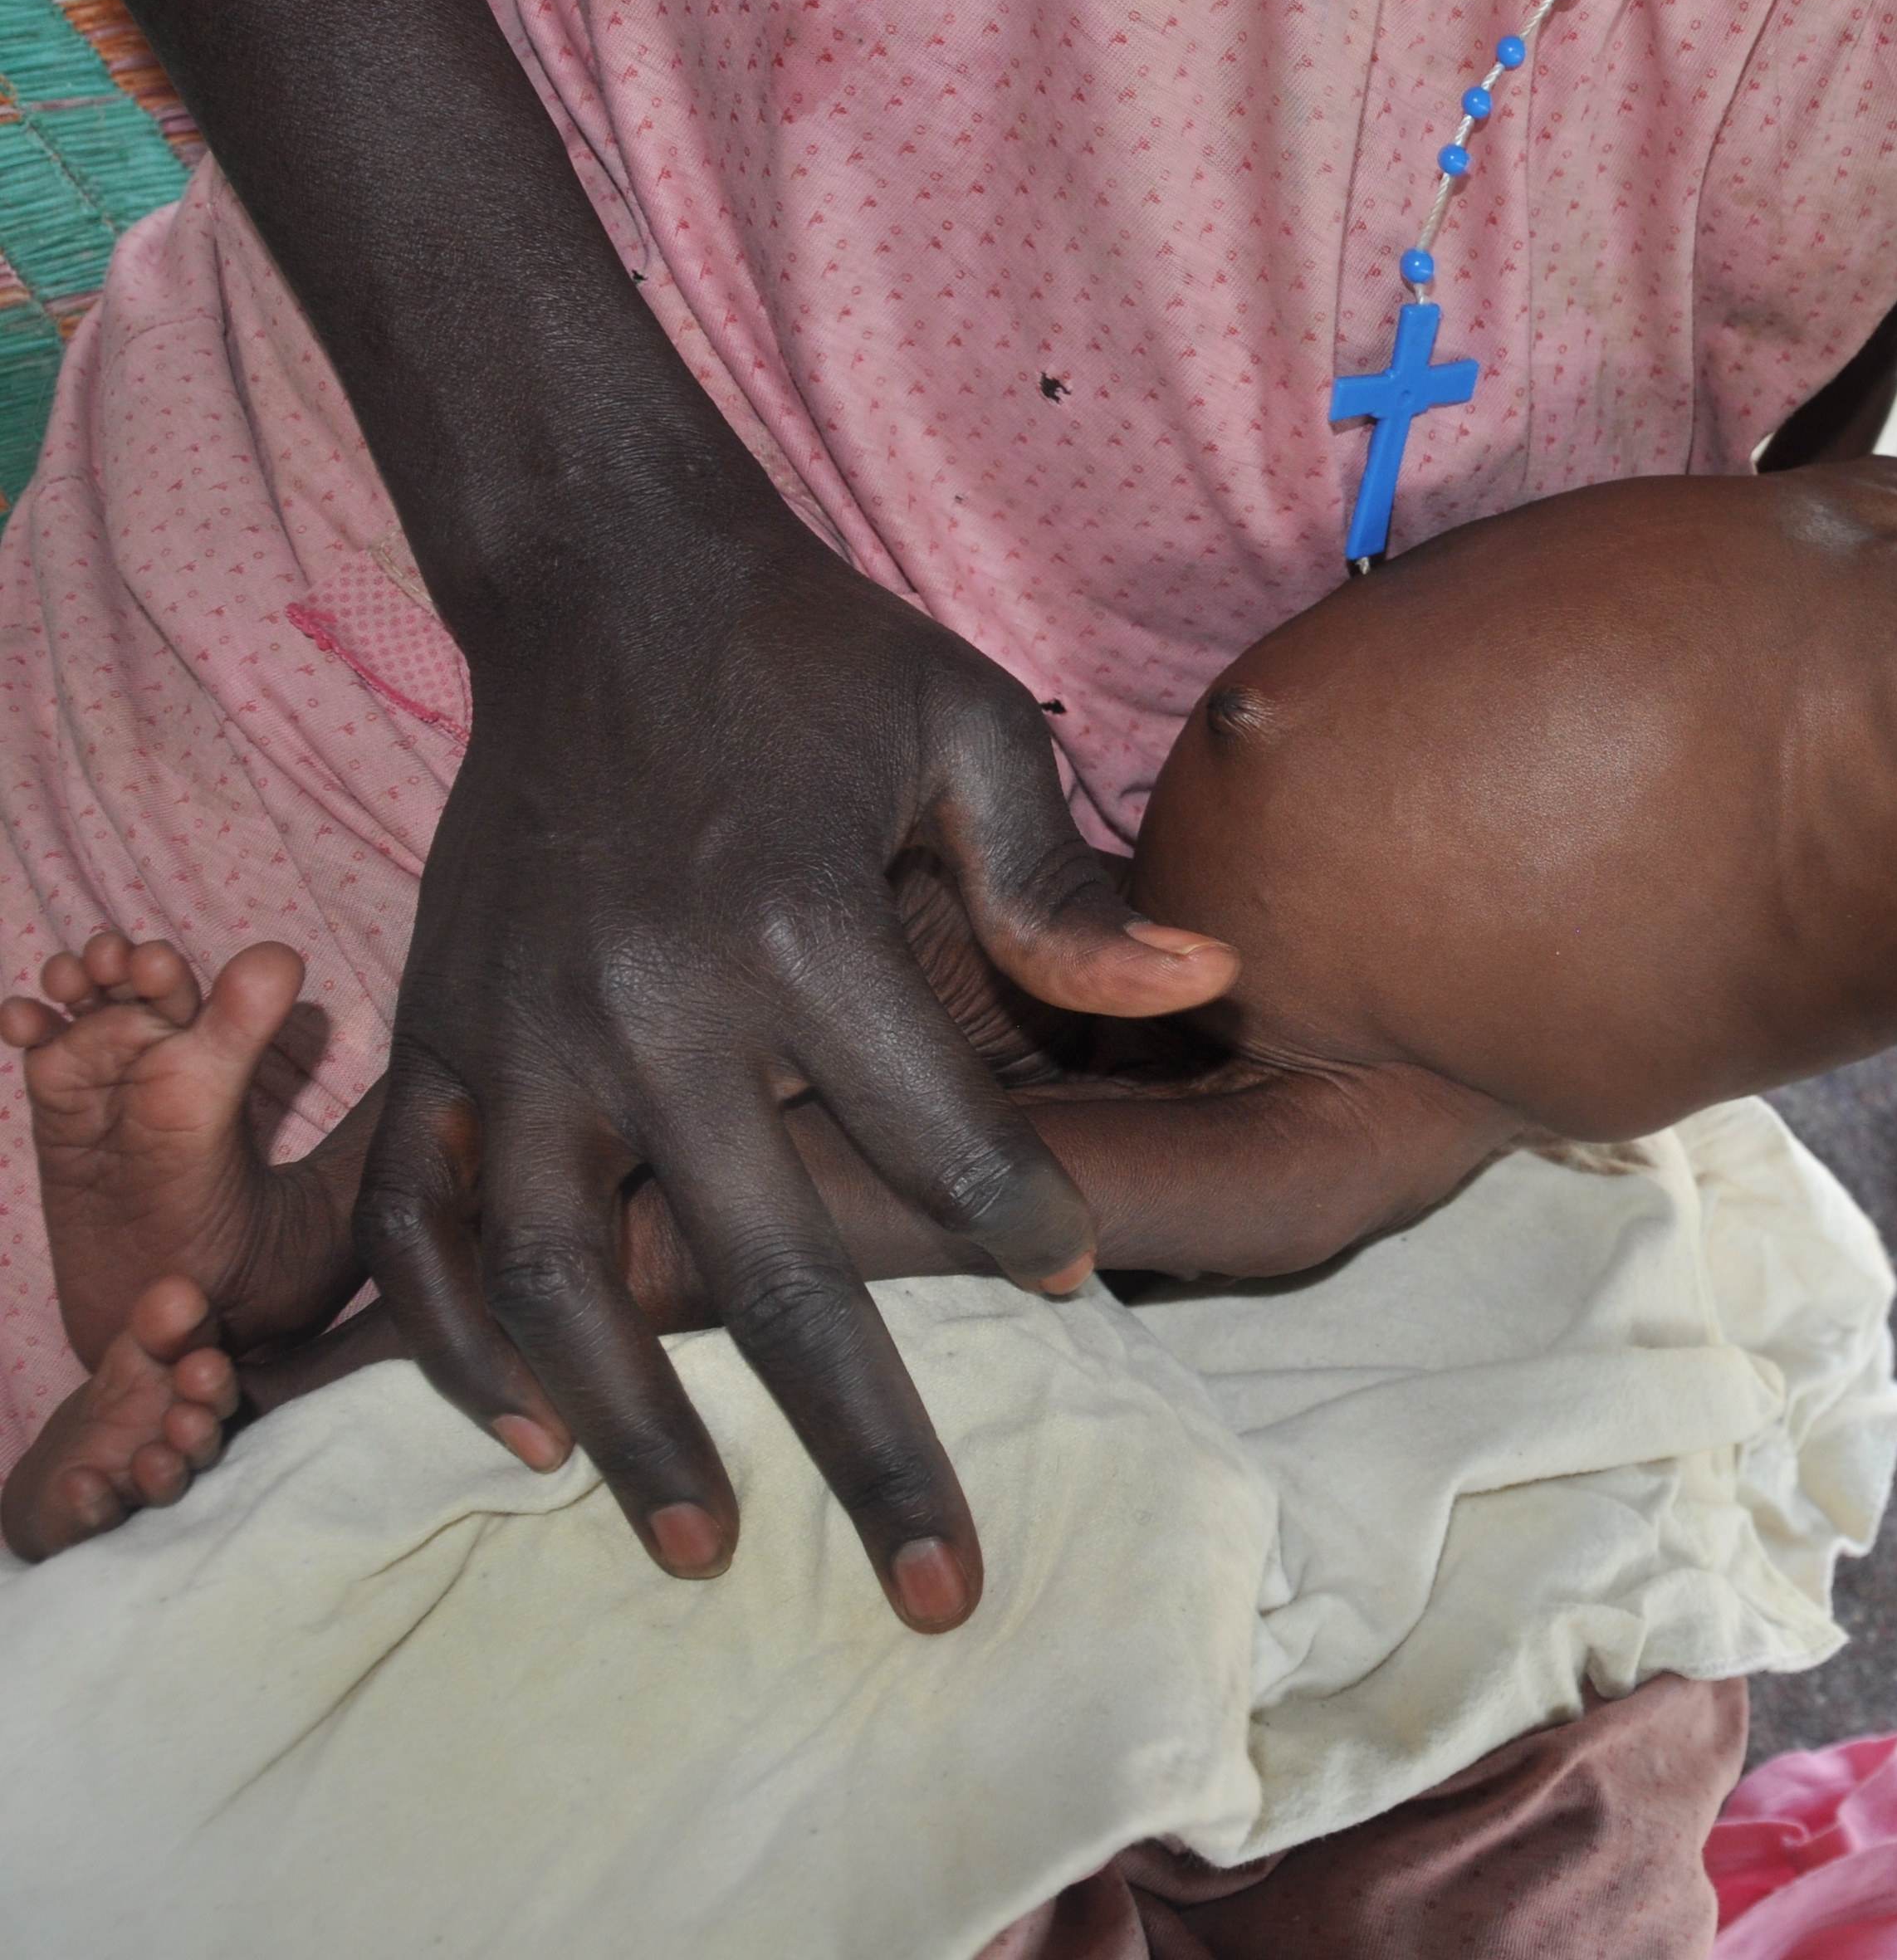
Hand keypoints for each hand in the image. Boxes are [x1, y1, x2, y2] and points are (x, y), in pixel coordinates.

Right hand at [353, 538, 1235, 1628]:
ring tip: (706, 1546)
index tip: (1078, 1283)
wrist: (599, 573)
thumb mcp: (969, 726)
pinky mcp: (441, 1027)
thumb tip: (1204, 984)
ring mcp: (526, 1027)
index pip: (943, 1144)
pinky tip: (529, 1435)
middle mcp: (654, 1002)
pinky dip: (457, 1340)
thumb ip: (1063, 881)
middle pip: (779, 1271)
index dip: (1026, 1228)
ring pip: (574, 1283)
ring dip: (641, 1430)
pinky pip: (427, 1221)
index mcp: (801, 930)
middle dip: (868, 1443)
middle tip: (941, 1587)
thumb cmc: (815, 654)